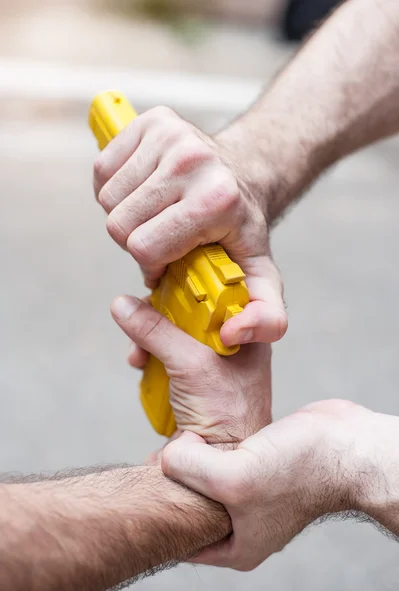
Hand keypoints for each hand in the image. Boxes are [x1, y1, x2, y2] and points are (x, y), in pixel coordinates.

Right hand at [94, 107, 286, 347]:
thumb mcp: (260, 277)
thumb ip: (265, 317)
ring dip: (126, 216)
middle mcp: (192, 159)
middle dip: (137, 241)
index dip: (152, 264)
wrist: (244, 173)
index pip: (144, 248)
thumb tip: (233, 335)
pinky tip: (144, 195)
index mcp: (216, 199)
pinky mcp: (150, 121)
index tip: (171, 262)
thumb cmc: (240, 230)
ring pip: (107, 198)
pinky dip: (114, 189)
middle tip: (162, 238)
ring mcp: (169, 135)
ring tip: (156, 216)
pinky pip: (102, 170)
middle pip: (119, 225)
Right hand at [110, 295, 270, 443]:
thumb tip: (124, 304)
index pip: (217, 293)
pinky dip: (150, 360)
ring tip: (138, 355)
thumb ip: (157, 332)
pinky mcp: (192, 381)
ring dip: (149, 341)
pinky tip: (140, 366)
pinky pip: (166, 358)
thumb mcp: (191, 365)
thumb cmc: (227, 416)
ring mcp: (211, 364)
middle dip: (159, 318)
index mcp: (246, 333)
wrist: (221, 469)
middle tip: (141, 319)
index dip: (188, 286)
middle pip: (189, 313)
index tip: (161, 284)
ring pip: (173, 335)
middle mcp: (230, 345)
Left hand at [162, 399, 378, 569]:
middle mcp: (241, 522)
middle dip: (172, 482)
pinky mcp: (255, 461)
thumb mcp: (235, 478)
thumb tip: (165, 456)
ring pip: (203, 476)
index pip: (181, 538)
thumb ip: (190, 469)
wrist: (345, 444)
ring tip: (175, 440)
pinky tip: (196, 427)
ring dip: (190, 458)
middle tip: (152, 458)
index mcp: (236, 546)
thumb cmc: (300, 470)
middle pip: (190, 504)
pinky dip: (207, 443)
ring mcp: (249, 491)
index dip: (159, 511)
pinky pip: (218, 455)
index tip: (143, 485)